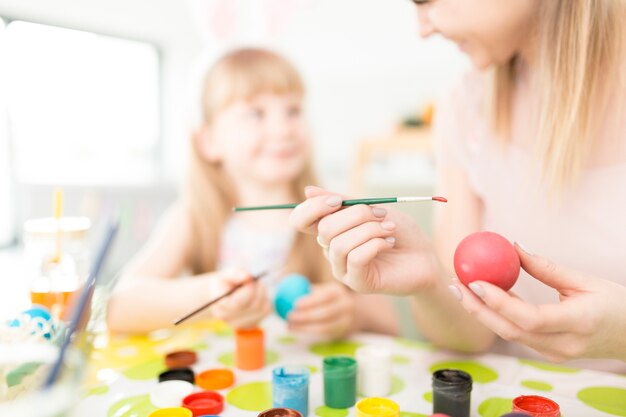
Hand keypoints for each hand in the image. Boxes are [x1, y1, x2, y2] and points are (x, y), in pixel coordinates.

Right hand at [206, 269, 271, 328]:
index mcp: (220, 308)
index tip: (250, 278)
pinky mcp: (252, 324)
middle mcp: (229, 320)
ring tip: (255, 286)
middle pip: (253, 306)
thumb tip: (248, 277)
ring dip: (262, 293)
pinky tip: (257, 295)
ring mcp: (241, 325)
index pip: (238, 304)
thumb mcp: (226, 274)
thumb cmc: (224, 284)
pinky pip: (266, 311)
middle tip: (255, 280)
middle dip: (257, 289)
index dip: (248, 290)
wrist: (221, 296)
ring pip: (262, 309)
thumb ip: (236, 274)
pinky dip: (265, 300)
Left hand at [287, 282, 356, 338]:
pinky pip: (323, 334)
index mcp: (338, 291)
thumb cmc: (327, 298)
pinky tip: (295, 328)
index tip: (295, 304)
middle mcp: (345, 305)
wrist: (352, 311)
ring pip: (324, 326)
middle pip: (326, 313)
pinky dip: (307, 331)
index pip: (325, 296)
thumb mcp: (322, 290)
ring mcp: (345, 320)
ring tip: (289, 325)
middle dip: (306, 316)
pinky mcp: (341, 332)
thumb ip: (307, 290)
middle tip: (289, 316)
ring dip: (304, 327)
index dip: (311, 301)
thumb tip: (284, 287)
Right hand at [289, 186, 438, 294]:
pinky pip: (355, 258)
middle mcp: (331, 251)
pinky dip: (374, 245)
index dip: (313, 208)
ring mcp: (342, 269)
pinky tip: (388, 244)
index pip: (301, 220)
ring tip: (389, 230)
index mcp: (331, 231)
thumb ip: (342, 201)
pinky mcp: (357, 283)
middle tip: (381, 214)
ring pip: (339, 244)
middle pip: (324, 229)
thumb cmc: (400, 232)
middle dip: (356, 215)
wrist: (424, 256)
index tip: (338, 201)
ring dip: (369, 230)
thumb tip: (308, 191)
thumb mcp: (371, 209)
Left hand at [450, 243, 625, 362]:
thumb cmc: (617, 305)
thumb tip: (513, 248)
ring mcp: (555, 354)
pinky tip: (483, 298)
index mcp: (578, 324)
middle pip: (510, 331)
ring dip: (482, 312)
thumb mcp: (585, 281)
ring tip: (461, 288)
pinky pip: (517, 334)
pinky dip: (498, 316)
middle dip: (477, 308)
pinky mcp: (549, 353)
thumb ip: (547, 268)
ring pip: (510, 335)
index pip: (529, 318)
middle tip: (456, 284)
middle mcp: (563, 345)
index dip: (499, 302)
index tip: (476, 281)